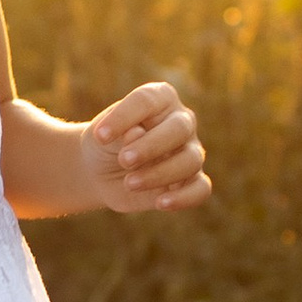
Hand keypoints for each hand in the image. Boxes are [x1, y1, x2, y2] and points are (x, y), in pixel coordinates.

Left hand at [83, 81, 209, 214]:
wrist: (100, 171)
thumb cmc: (105, 144)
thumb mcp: (102, 135)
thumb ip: (120, 132)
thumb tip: (138, 134)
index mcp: (160, 98)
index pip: (147, 100)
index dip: (125, 117)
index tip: (100, 136)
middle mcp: (181, 121)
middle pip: (179, 128)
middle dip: (150, 146)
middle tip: (123, 160)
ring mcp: (190, 151)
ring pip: (190, 160)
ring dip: (160, 173)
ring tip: (129, 183)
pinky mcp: (191, 181)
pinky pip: (201, 189)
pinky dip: (184, 197)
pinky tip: (160, 203)